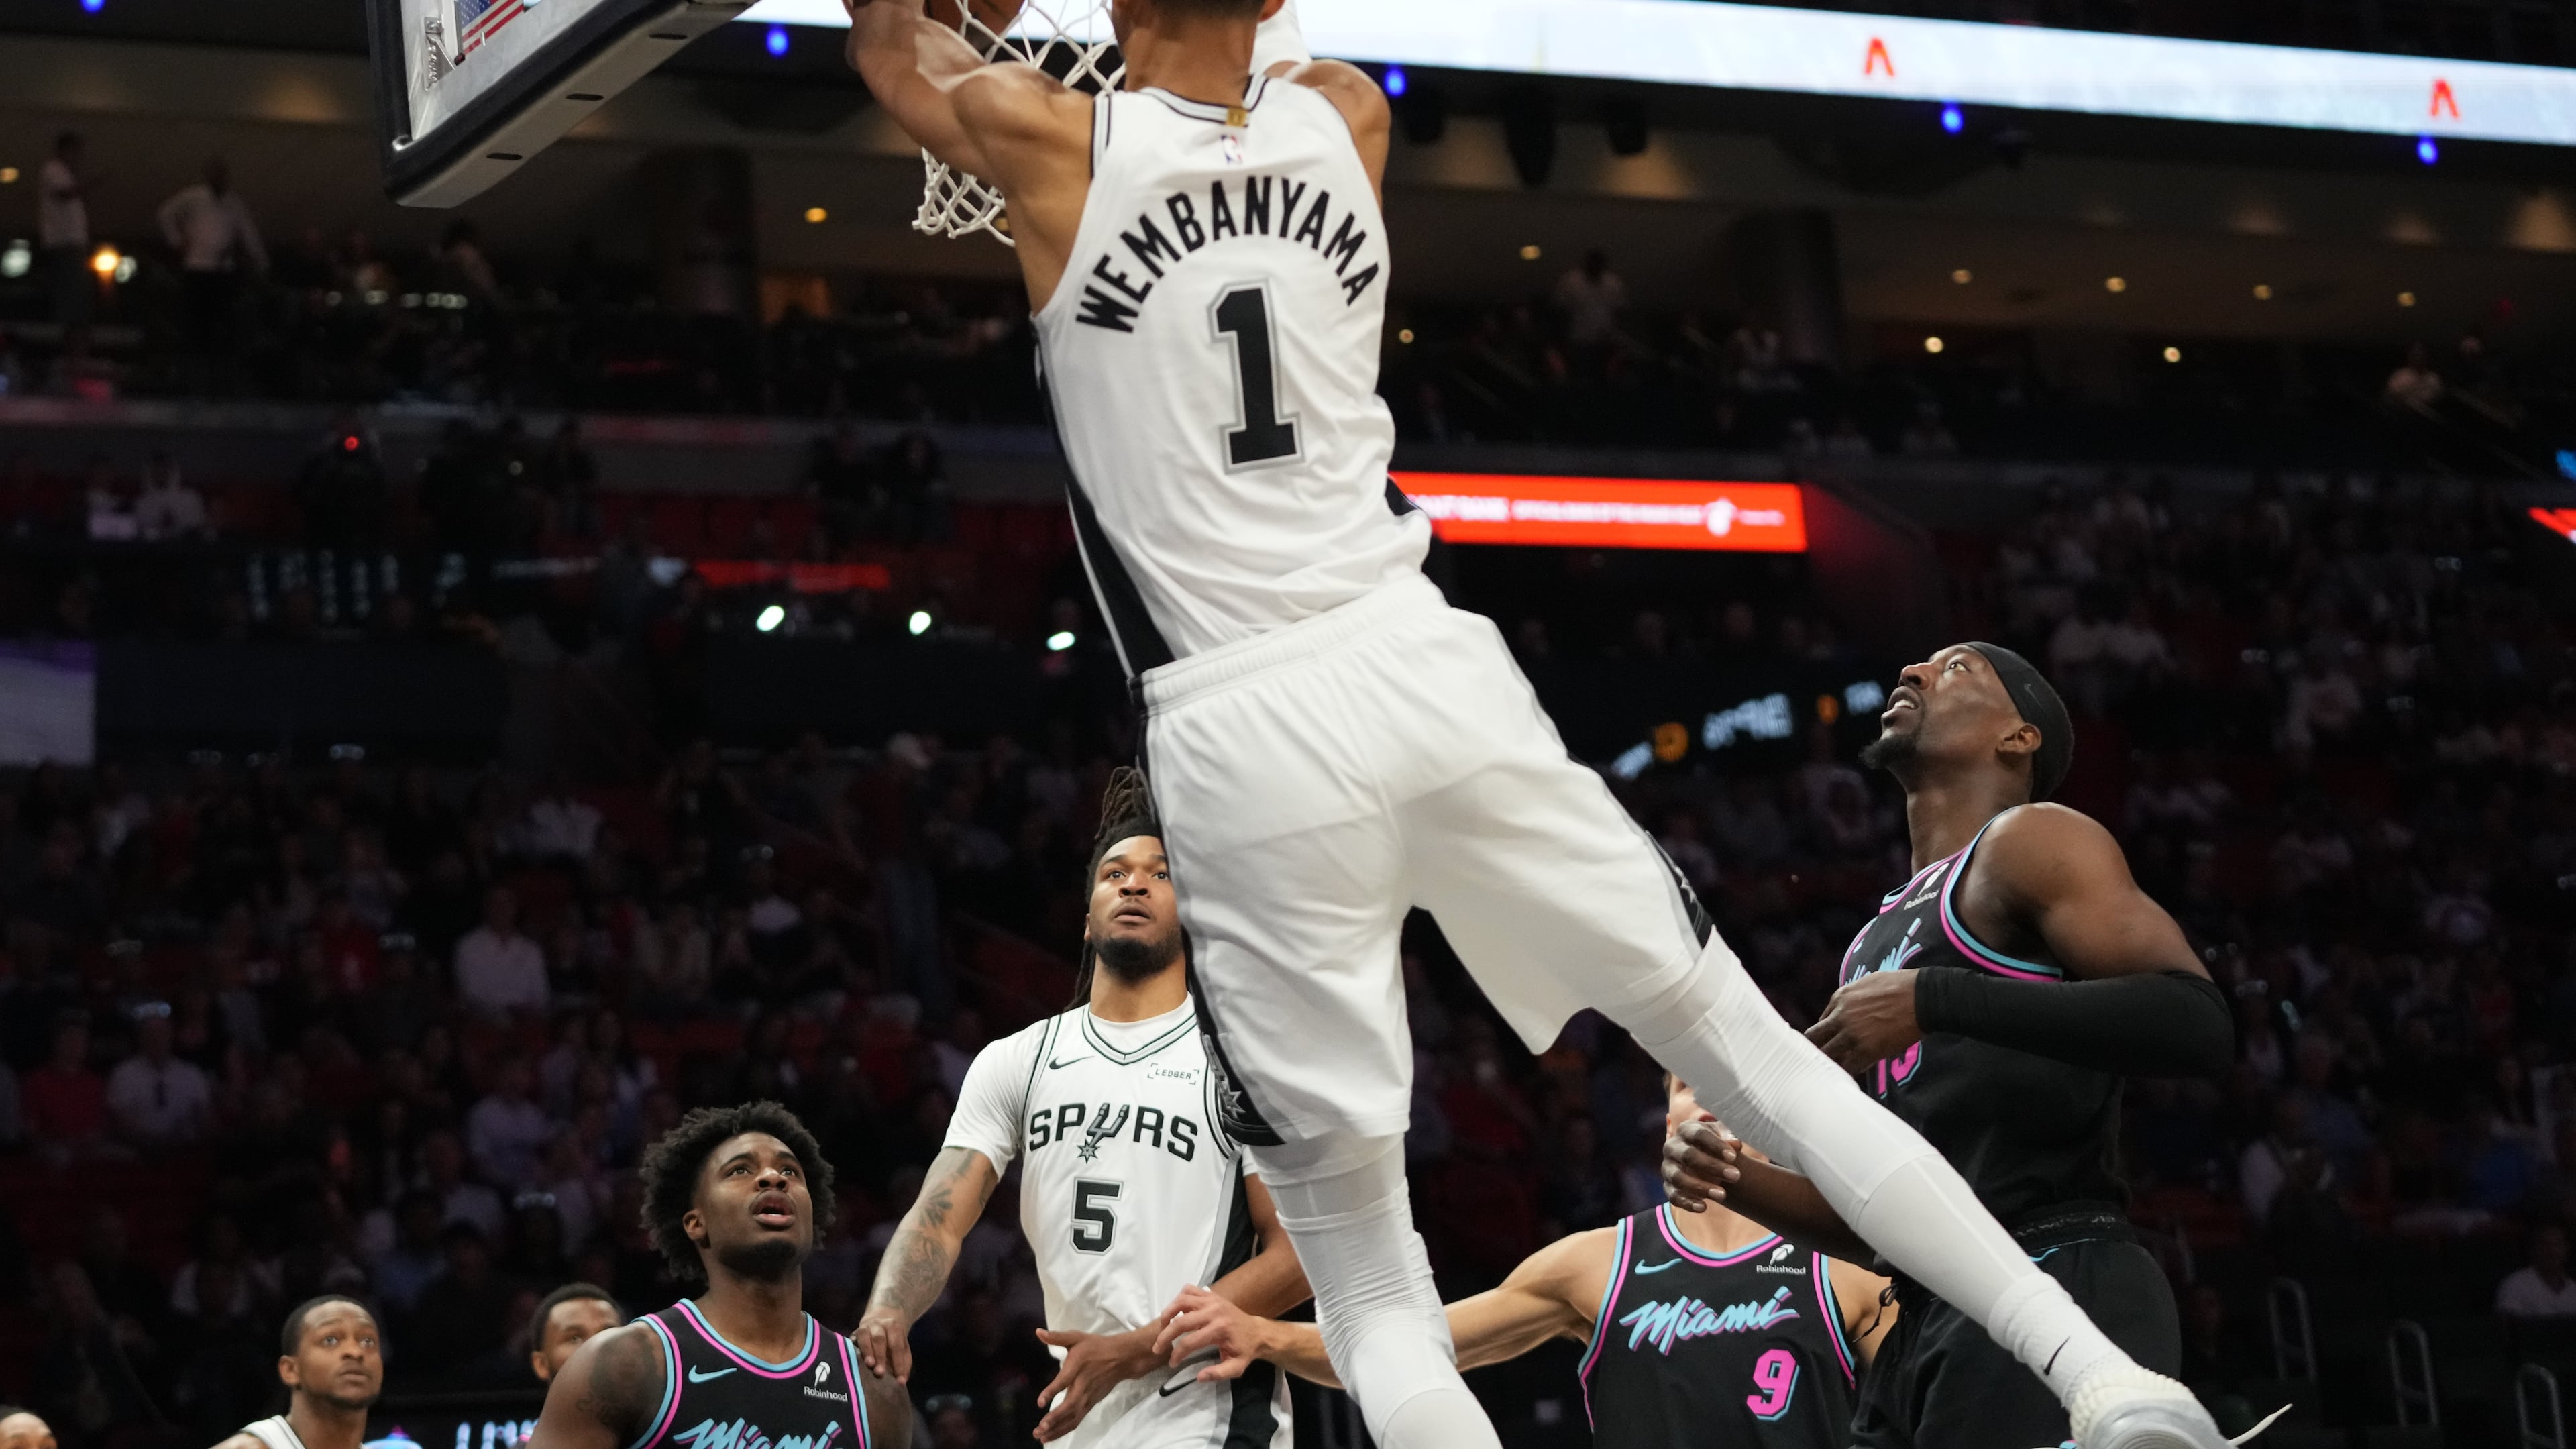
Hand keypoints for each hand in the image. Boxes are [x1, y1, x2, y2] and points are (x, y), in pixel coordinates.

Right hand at [856, 1305, 912, 1381]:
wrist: (880, 1318)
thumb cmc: (892, 1339)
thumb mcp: (902, 1347)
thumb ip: (903, 1362)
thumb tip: (901, 1380)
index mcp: (894, 1327)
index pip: (897, 1346)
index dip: (899, 1363)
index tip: (899, 1381)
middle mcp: (879, 1325)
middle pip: (880, 1339)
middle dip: (880, 1356)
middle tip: (880, 1373)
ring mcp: (865, 1327)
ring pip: (865, 1337)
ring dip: (867, 1351)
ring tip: (869, 1365)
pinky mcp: (854, 1332)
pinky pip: (853, 1339)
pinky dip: (855, 1348)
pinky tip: (854, 1359)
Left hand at [1032, 1325, 1159, 1441]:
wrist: (1122, 1358)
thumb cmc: (1096, 1346)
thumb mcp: (1076, 1337)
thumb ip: (1056, 1337)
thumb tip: (1038, 1332)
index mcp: (1077, 1367)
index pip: (1063, 1382)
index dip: (1051, 1392)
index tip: (1040, 1403)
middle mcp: (1083, 1386)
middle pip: (1069, 1406)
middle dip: (1054, 1420)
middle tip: (1039, 1429)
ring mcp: (1088, 1397)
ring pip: (1073, 1417)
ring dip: (1058, 1429)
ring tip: (1042, 1437)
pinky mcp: (1091, 1404)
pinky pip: (1077, 1419)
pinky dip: (1065, 1429)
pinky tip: (1053, 1435)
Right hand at [1152, 1285, 1260, 1382]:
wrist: (1257, 1331)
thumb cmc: (1245, 1350)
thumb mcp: (1236, 1367)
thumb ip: (1218, 1374)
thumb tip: (1198, 1377)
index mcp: (1219, 1329)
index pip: (1189, 1342)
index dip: (1177, 1354)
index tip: (1172, 1363)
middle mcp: (1214, 1311)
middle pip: (1180, 1321)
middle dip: (1165, 1336)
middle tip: (1157, 1347)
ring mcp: (1212, 1300)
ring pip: (1181, 1300)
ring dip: (1168, 1313)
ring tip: (1162, 1327)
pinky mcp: (1211, 1294)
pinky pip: (1189, 1290)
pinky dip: (1179, 1299)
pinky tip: (1177, 1312)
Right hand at [1661, 1118, 1742, 1212]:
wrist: (1706, 1158)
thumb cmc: (1716, 1144)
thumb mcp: (1725, 1136)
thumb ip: (1730, 1137)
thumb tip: (1735, 1143)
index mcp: (1686, 1130)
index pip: (1698, 1134)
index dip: (1716, 1145)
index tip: (1734, 1157)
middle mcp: (1672, 1147)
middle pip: (1688, 1155)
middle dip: (1712, 1167)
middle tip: (1736, 1176)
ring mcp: (1668, 1167)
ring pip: (1678, 1178)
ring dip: (1700, 1187)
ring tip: (1723, 1195)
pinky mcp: (1668, 1186)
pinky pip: (1673, 1196)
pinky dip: (1687, 1203)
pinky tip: (1704, 1207)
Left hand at [1805, 969, 1922, 1071]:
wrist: (1922, 997)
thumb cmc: (1900, 986)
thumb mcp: (1867, 983)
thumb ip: (1853, 998)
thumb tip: (1849, 1008)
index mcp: (1839, 998)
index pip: (1821, 1021)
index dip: (1825, 1034)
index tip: (1831, 1042)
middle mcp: (1840, 1016)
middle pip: (1814, 1038)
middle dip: (1816, 1048)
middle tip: (1823, 1058)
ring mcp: (1851, 1035)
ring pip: (1828, 1055)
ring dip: (1831, 1062)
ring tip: (1836, 1069)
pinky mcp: (1866, 1050)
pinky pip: (1849, 1066)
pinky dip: (1850, 1070)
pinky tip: (1855, 1072)